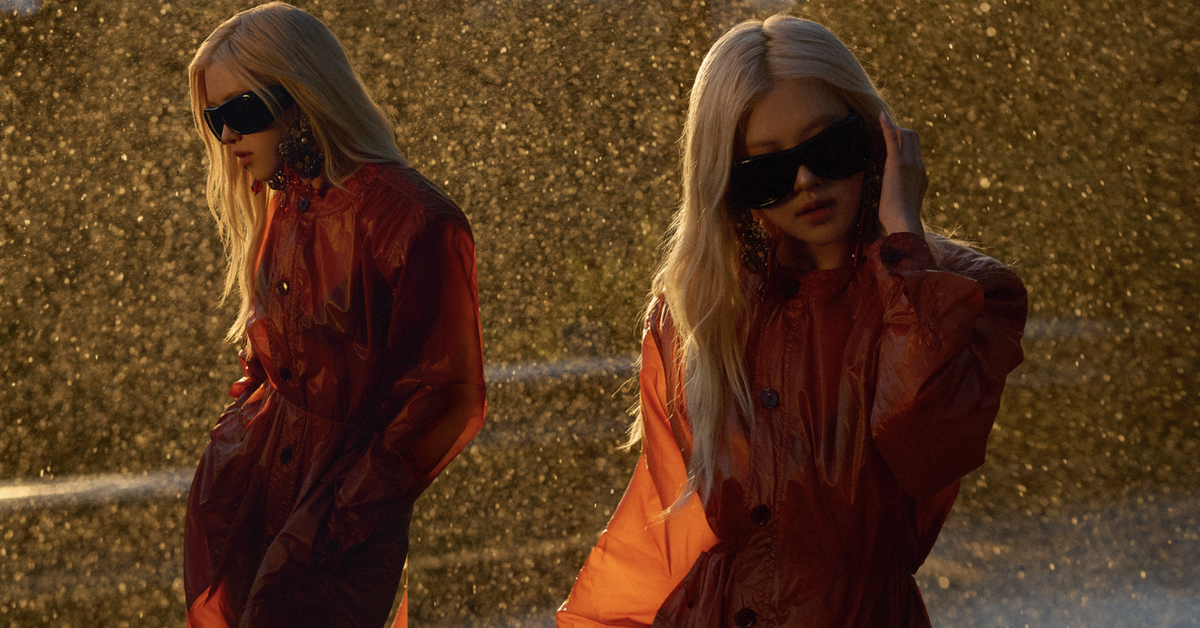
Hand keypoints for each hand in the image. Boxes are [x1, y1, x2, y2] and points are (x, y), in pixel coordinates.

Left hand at [878, 112, 927, 236]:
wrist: (904, 222)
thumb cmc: (900, 220)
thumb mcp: (905, 206)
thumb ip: (903, 198)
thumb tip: (896, 200)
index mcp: (922, 175)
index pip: (915, 149)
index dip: (903, 141)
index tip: (890, 140)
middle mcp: (919, 165)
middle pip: (912, 137)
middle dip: (898, 130)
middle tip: (881, 130)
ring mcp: (910, 162)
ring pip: (905, 134)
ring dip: (891, 128)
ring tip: (877, 126)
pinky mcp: (897, 163)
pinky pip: (892, 138)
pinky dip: (886, 126)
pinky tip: (880, 118)